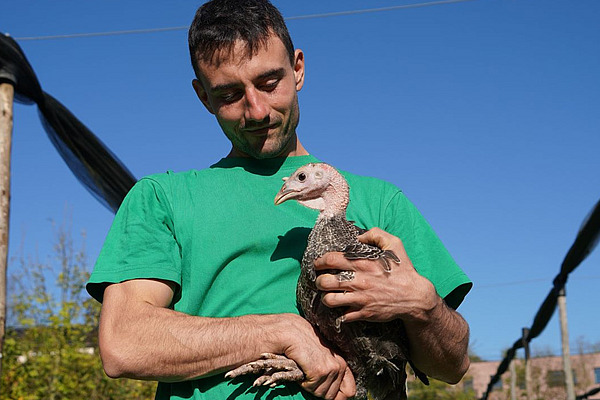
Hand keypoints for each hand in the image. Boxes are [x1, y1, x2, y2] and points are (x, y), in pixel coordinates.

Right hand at [280, 314, 355, 399]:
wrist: (283, 330)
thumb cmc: (296, 342)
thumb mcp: (317, 357)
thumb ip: (328, 371)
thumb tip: (334, 394)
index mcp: (340, 361)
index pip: (349, 391)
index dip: (336, 395)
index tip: (320, 387)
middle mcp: (340, 363)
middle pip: (333, 395)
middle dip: (318, 389)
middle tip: (307, 373)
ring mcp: (331, 367)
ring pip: (322, 394)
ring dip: (309, 384)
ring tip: (303, 367)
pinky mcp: (320, 370)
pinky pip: (313, 389)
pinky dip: (303, 382)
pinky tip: (300, 367)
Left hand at [314, 227, 439, 323]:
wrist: (415, 297)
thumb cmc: (403, 270)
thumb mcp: (395, 244)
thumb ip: (376, 234)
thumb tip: (358, 237)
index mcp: (363, 264)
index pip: (331, 260)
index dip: (320, 261)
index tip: (318, 264)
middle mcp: (359, 281)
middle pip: (324, 282)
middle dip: (319, 281)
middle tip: (322, 281)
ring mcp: (360, 299)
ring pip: (329, 301)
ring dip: (326, 298)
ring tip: (330, 295)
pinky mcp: (364, 313)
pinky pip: (342, 316)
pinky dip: (339, 313)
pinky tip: (342, 308)